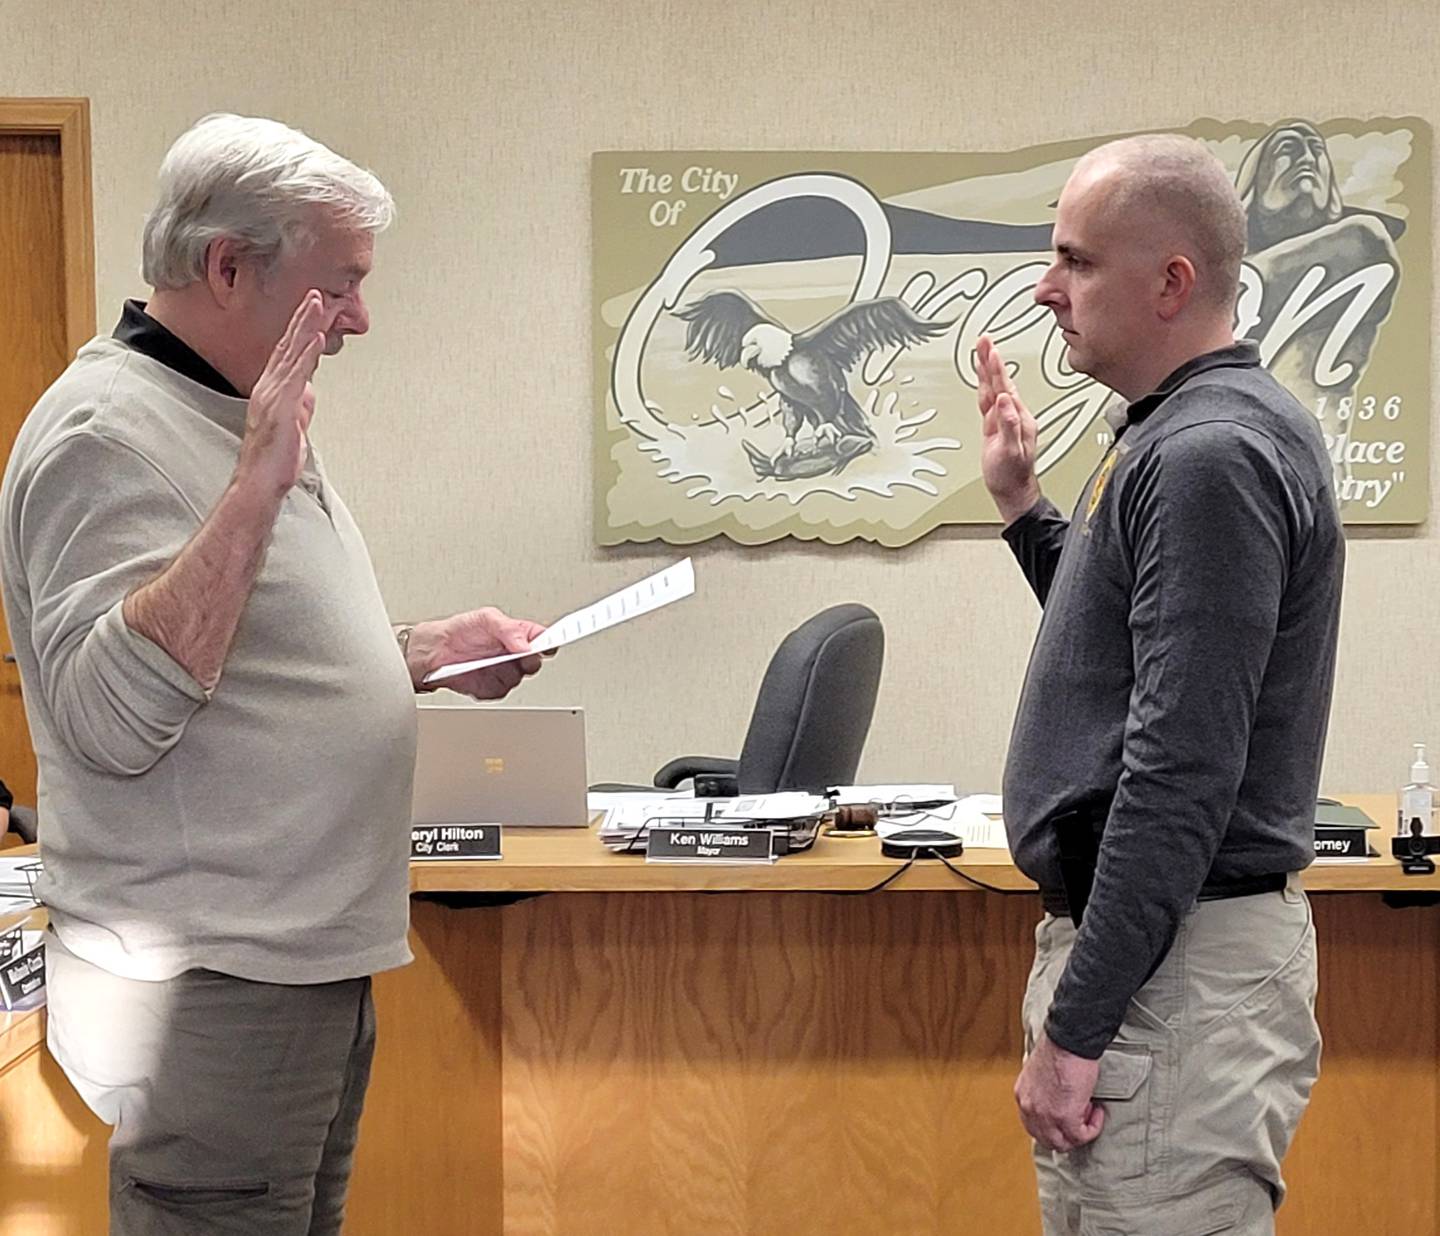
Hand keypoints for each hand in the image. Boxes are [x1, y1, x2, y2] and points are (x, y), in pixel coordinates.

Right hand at [236, 291, 325, 498]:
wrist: (260, 480)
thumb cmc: (275, 457)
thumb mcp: (294, 423)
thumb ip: (301, 404)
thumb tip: (309, 390)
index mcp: (272, 389)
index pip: (288, 352)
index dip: (300, 329)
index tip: (312, 308)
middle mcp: (270, 386)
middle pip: (288, 345)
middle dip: (303, 318)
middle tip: (316, 294)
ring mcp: (274, 395)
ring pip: (292, 353)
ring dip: (306, 327)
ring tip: (318, 304)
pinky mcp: (281, 406)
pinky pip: (295, 375)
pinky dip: (306, 354)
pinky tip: (315, 338)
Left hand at [408, 607, 547, 698]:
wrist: (435, 651)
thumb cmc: (460, 630)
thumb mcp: (486, 618)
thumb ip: (509, 629)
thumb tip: (527, 645)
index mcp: (519, 635)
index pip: (545, 639)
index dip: (552, 642)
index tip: (551, 645)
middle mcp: (514, 655)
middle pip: (535, 663)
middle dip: (526, 660)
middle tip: (515, 655)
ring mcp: (505, 672)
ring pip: (518, 679)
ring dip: (503, 671)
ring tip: (484, 661)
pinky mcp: (492, 688)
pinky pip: (499, 691)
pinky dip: (488, 684)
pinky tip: (477, 674)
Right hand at [976, 334, 1040, 523]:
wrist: (1012, 490)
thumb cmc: (1012, 474)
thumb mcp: (1011, 451)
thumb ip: (1009, 424)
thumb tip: (1004, 400)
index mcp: (1018, 417)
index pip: (1005, 386)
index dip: (995, 368)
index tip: (990, 349)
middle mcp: (1013, 414)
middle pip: (999, 381)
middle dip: (990, 359)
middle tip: (983, 340)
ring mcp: (1004, 419)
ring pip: (993, 387)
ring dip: (987, 369)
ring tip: (981, 351)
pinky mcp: (995, 425)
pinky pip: (988, 399)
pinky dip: (984, 385)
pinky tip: (982, 378)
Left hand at [1015, 1030, 1104, 1152]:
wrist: (1068, 1041)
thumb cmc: (1059, 1048)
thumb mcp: (1039, 1071)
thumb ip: (1042, 1088)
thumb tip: (1054, 1096)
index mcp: (1022, 1095)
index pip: (1033, 1125)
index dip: (1053, 1125)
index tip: (1068, 1115)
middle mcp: (1029, 1108)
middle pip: (1046, 1139)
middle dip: (1066, 1134)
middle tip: (1081, 1118)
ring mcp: (1046, 1115)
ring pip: (1062, 1143)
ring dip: (1079, 1133)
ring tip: (1089, 1114)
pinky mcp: (1065, 1117)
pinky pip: (1081, 1136)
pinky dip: (1092, 1128)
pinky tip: (1097, 1112)